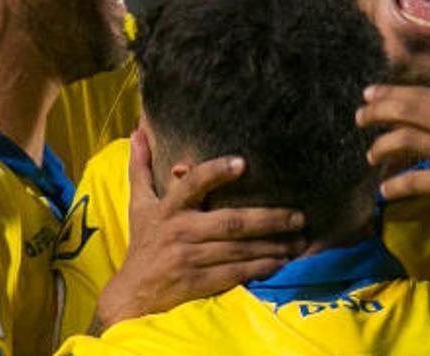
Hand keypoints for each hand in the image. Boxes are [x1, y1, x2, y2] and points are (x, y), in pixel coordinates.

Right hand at [96, 130, 304, 328]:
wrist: (131, 295)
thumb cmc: (142, 246)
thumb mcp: (138, 206)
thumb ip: (141, 169)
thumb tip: (138, 132)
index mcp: (168, 209)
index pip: (192, 184)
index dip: (216, 172)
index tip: (243, 163)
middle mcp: (178, 231)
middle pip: (230, 222)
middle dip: (268, 219)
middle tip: (298, 216)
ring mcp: (187, 259)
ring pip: (238, 249)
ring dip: (271, 246)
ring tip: (297, 241)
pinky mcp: (195, 283)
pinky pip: (234, 273)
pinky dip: (259, 269)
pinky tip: (279, 264)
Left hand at [357, 60, 429, 240]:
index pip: (420, 95)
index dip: (390, 94)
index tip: (367, 95)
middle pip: (407, 112)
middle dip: (376, 113)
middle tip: (358, 119)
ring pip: (404, 142)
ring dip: (380, 149)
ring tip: (371, 156)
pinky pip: (413, 180)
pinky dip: (394, 187)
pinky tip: (385, 191)